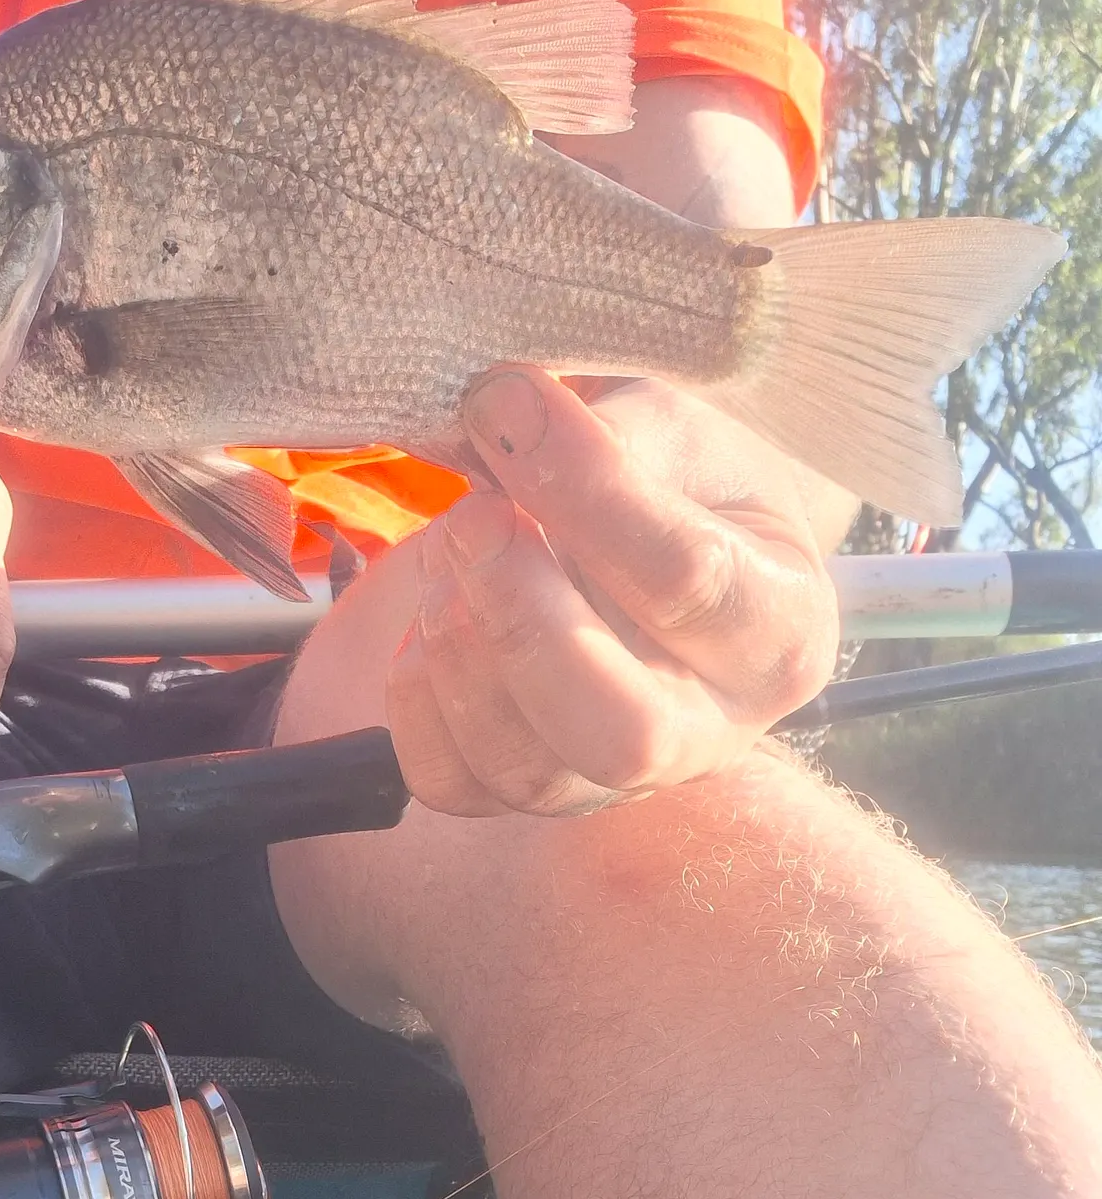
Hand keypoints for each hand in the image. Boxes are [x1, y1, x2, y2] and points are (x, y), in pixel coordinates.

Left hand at [386, 369, 845, 816]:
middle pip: (621, 732)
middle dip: (522, 621)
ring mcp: (617, 780)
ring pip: (527, 768)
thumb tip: (500, 417)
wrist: (658, 542)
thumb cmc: (677, 482)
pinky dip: (418, 695)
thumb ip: (607, 430)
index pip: (685, 580)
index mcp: (780, 631)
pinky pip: (451, 779)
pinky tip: (435, 616)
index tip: (505, 406)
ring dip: (459, 646)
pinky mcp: (529, 792)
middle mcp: (711, 731)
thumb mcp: (676, 429)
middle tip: (472, 518)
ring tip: (449, 550)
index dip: (581, 488)